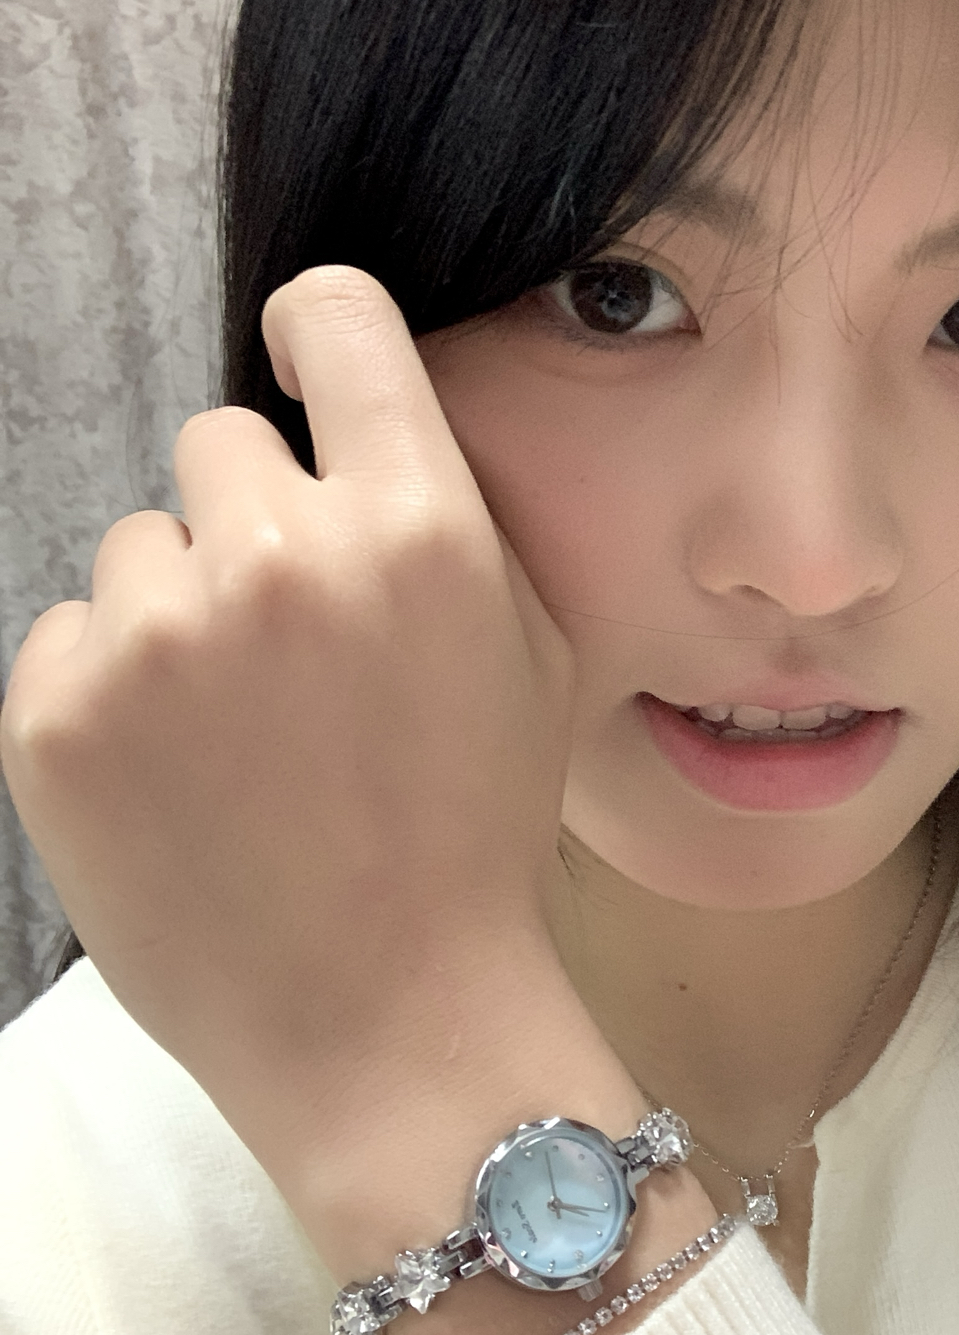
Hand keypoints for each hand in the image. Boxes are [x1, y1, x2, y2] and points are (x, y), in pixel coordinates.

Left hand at [0, 267, 579, 1186]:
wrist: (386, 1020)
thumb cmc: (474, 838)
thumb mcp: (528, 658)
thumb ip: (449, 522)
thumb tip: (358, 431)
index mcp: (416, 527)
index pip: (337, 314)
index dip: (315, 332)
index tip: (304, 375)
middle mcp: (276, 554)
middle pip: (220, 438)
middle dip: (254, 518)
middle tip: (289, 645)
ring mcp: (153, 634)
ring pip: (139, 546)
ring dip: (180, 612)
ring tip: (234, 738)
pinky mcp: (54, 716)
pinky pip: (68, 636)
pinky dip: (109, 691)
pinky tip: (173, 779)